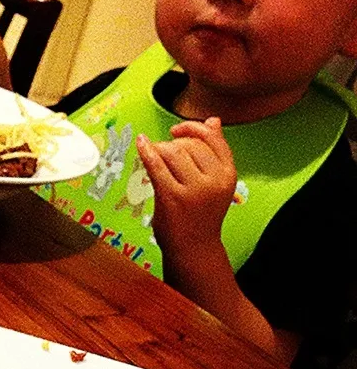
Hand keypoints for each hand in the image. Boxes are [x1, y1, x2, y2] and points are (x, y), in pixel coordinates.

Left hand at [136, 117, 236, 261]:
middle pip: (190, 145)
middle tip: (164, 157)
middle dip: (173, 145)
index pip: (212, 138)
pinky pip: (156, 165)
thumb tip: (213, 120)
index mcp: (228, 174)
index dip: (192, 128)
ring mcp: (193, 190)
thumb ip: (215, 152)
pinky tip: (141, 143)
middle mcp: (214, 181)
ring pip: (173, 152)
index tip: (177, 130)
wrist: (194, 248)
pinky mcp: (172, 197)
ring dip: (160, 150)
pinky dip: (146, 151)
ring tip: (156, 160)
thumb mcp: (217, 182)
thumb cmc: (202, 214)